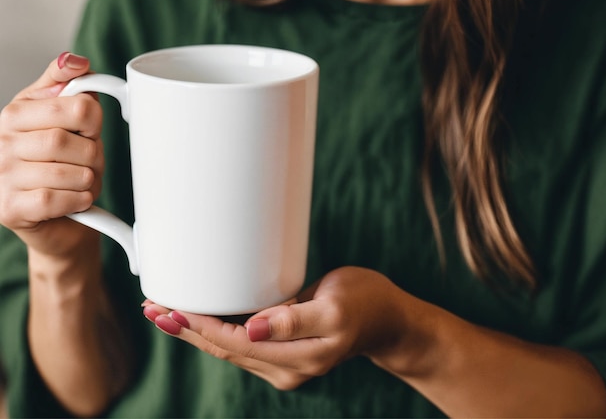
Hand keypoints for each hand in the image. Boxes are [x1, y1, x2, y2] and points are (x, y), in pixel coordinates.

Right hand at [0, 53, 104, 257]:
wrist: (51, 214)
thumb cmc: (58, 159)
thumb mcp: (60, 115)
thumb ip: (68, 84)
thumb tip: (76, 61)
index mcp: (16, 112)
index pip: (76, 106)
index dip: (95, 121)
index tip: (90, 130)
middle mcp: (1, 141)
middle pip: (69, 141)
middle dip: (92, 154)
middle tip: (88, 161)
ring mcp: (1, 175)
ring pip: (66, 172)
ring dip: (88, 179)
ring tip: (81, 180)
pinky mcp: (8, 208)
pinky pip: (56, 199)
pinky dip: (78, 199)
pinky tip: (76, 198)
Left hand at [143, 266, 404, 389]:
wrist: (387, 318)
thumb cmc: (364, 303)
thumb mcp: (334, 307)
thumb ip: (294, 319)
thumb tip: (251, 330)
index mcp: (294, 358)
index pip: (232, 343)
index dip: (198, 326)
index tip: (170, 309)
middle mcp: (283, 366)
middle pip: (222, 348)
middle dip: (186, 329)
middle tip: (154, 308)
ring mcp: (282, 361)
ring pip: (227, 347)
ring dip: (195, 330)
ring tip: (166, 311)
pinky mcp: (283, 350)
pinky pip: (240, 343)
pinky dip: (215, 329)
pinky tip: (201, 317)